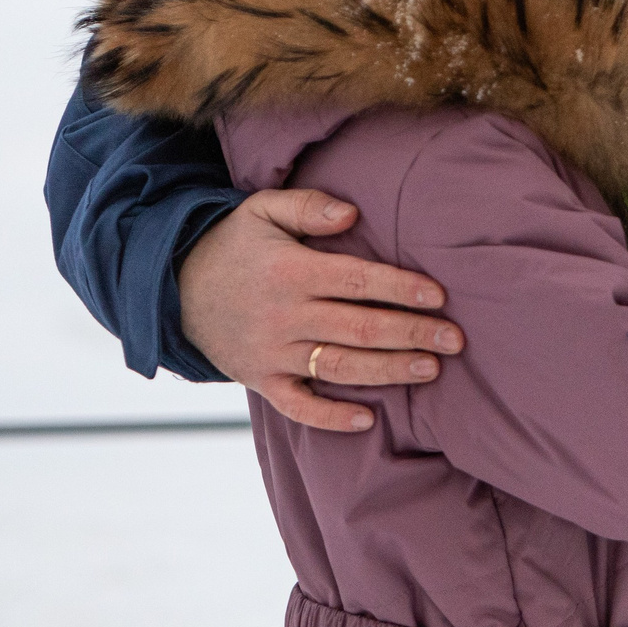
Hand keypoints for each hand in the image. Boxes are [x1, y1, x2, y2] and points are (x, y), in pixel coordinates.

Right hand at [176, 188, 464, 433]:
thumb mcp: (261, 210)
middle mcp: (284, 316)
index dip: (401, 288)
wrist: (172, 289)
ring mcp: (272, 353)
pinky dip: (331, 417)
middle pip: (360, 328)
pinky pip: (299, 406)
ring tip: (430, 369)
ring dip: (388, 371)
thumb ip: (308, 207)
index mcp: (291, 272)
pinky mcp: (261, 380)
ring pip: (340, 367)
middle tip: (455, 340)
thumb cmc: (231, 245)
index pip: (359, 281)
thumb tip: (352, 213)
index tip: (438, 297)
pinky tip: (368, 419)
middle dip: (411, 334)